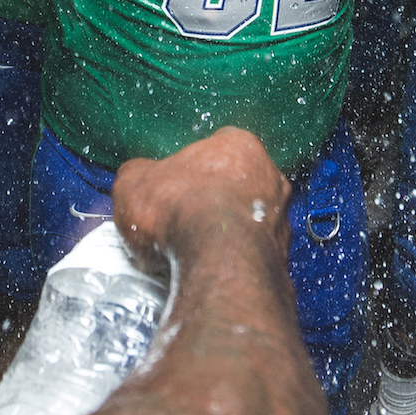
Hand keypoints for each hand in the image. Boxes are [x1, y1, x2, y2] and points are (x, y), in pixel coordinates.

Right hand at [111, 128, 291, 283]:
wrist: (218, 264)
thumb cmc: (180, 212)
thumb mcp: (134, 183)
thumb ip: (138, 174)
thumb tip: (138, 177)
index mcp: (238, 145)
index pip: (216, 147)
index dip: (189, 168)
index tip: (171, 187)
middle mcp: (270, 176)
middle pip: (237, 183)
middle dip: (213, 200)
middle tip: (182, 219)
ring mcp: (281, 218)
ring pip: (249, 221)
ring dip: (227, 233)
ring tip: (193, 250)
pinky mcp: (281, 256)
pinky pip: (254, 255)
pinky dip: (234, 261)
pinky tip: (210, 269)